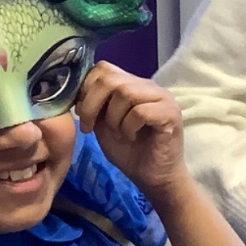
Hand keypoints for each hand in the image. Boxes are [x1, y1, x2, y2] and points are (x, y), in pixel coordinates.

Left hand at [75, 62, 188, 203]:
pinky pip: (140, 111)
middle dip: (91, 104)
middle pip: (110, 79)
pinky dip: (128, 127)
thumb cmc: (128, 151)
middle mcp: (148, 86)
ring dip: (113, 118)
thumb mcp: (101, 125)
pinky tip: (131, 137)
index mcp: (131, 84)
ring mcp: (162, 98)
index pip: (103, 69)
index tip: (81, 113)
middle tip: (90, 127)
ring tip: (118, 134)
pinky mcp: (171, 114)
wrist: (152, 177)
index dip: (85, 88)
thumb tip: (74, 93)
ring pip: (125, 93)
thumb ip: (93, 105)